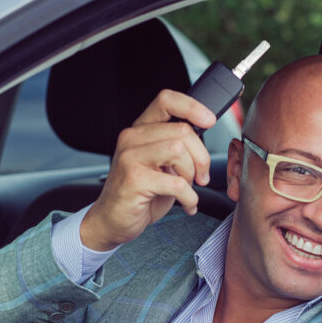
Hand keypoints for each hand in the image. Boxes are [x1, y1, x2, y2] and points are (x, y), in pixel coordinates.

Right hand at [80, 89, 216, 250]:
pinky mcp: (134, 180)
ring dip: (192, 174)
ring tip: (189, 189)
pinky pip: (176, 183)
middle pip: (182, 130)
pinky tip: (187, 204)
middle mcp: (132, 138)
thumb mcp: (161, 165)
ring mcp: (130, 158)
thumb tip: (205, 136)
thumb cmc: (140, 195)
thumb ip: (178, 148)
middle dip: (201, 156)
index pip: (166, 101)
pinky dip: (190, 197)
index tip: (210, 121)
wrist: (112, 221)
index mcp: (141, 130)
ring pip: (178, 151)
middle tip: (201, 176)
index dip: (193, 107)